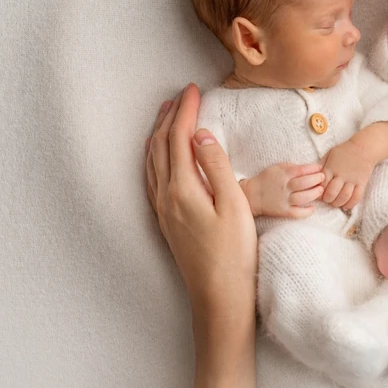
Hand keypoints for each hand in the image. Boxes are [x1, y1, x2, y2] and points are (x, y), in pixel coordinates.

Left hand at [145, 84, 257, 314]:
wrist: (218, 298)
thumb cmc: (233, 254)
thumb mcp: (235, 205)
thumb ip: (217, 167)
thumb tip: (200, 135)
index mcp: (183, 189)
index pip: (181, 139)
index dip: (187, 111)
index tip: (194, 89)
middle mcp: (166, 196)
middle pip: (161, 146)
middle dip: (170, 117)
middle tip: (182, 95)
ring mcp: (163, 210)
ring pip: (153, 161)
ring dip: (159, 134)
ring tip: (167, 116)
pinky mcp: (166, 222)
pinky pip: (152, 178)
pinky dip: (155, 157)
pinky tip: (161, 158)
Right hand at [242, 163, 324, 218]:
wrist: (253, 195)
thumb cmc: (267, 178)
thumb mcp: (278, 168)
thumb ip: (292, 167)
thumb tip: (310, 168)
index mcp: (283, 174)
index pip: (301, 170)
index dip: (313, 168)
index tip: (320, 168)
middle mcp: (284, 187)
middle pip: (304, 183)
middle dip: (316, 180)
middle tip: (323, 178)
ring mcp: (284, 200)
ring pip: (302, 198)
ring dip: (314, 194)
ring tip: (320, 190)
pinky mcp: (283, 211)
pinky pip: (297, 213)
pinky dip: (306, 212)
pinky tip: (313, 208)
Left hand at [320, 140, 376, 209]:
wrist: (364, 148)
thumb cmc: (345, 151)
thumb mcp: (330, 154)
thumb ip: (322, 165)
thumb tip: (313, 176)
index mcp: (331, 168)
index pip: (322, 184)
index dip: (318, 192)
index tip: (318, 194)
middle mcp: (341, 175)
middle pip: (332, 193)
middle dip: (328, 199)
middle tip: (327, 200)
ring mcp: (352, 180)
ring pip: (344, 197)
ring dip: (338, 203)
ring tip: (335, 203)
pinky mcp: (362, 183)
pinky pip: (357, 196)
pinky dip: (351, 204)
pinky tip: (346, 206)